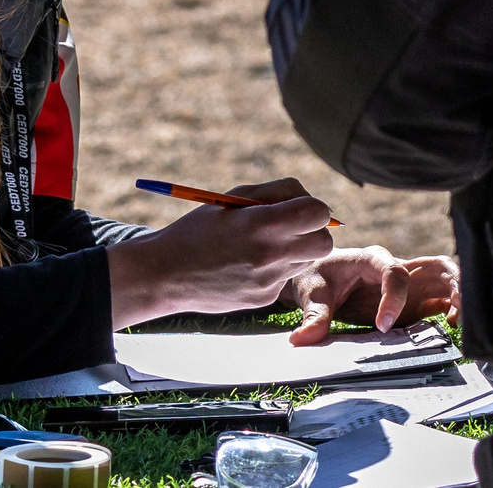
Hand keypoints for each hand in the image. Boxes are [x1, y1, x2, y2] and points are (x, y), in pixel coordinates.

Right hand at [107, 178, 335, 327]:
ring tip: (268, 243)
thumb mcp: (233, 199)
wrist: (167, 274)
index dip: (314, 207)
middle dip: (316, 231)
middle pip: (325, 243)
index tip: (300, 207)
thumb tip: (311, 200)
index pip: (317, 213)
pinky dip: (277, 267)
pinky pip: (286, 278)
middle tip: (294, 226)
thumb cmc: (199, 229)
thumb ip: (275, 194)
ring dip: (299, 249)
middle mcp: (268, 255)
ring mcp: (268, 281)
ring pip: (309, 261)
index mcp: (260, 224)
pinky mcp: (263, 298)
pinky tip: (250, 263)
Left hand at [285, 249, 460, 344]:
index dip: (394, 298)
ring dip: (458, 297)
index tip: (382, 325)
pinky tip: (450, 329)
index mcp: (372, 259)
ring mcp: (408, 286)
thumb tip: (302, 340)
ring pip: (445, 281)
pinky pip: (439, 302)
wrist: (315, 277)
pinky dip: (450, 312)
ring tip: (459, 322)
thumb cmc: (315, 276)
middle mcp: (397, 268)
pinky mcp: (412, 303)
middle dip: (452, 285)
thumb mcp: (311, 293)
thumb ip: (313, 316)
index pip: (395, 271)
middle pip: (435, 266)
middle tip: (455, 313)